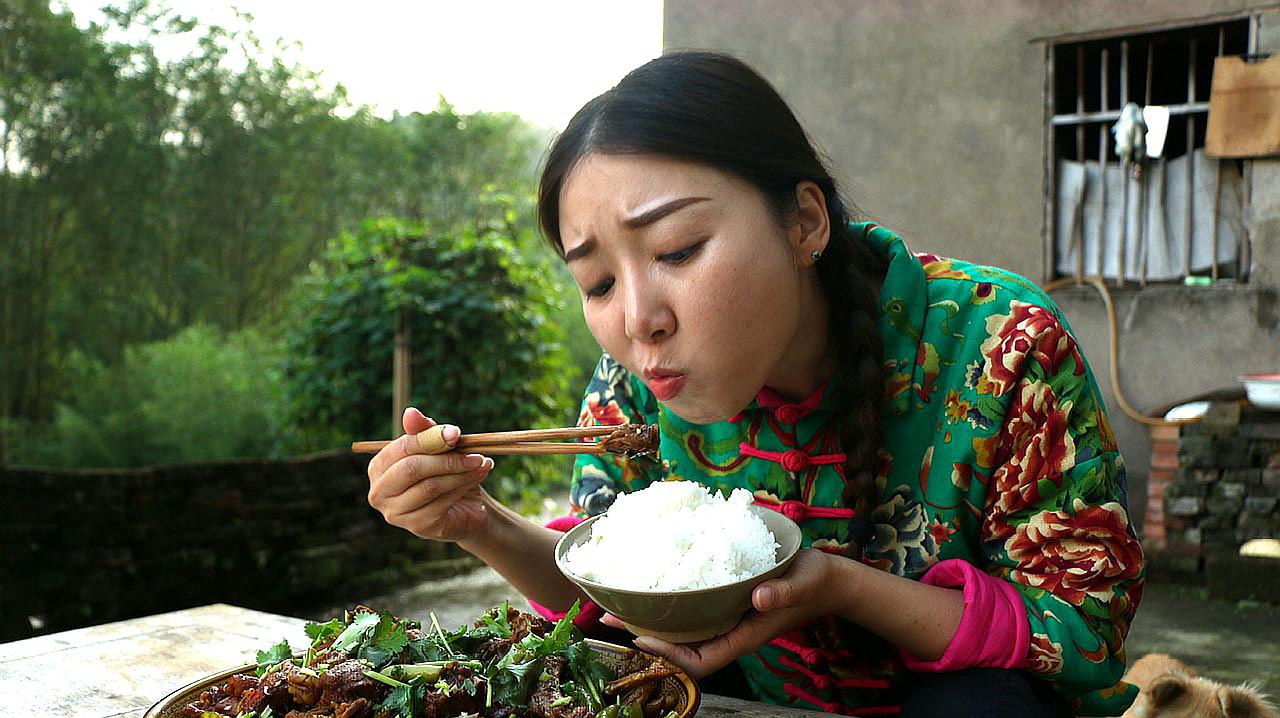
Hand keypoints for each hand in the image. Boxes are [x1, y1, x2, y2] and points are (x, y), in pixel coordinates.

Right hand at [366, 407, 494, 541]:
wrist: (465, 508)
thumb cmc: (446, 474)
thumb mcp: (437, 450)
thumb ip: (423, 432)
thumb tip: (410, 412)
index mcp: (379, 468)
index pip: (401, 448)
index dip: (430, 439)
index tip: (456, 434)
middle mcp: (379, 493)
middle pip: (412, 469)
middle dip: (446, 458)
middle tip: (474, 452)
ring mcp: (396, 514)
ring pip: (430, 486)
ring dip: (461, 472)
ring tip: (481, 462)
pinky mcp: (418, 527)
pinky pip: (442, 502)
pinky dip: (464, 486)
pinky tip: (479, 476)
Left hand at [603, 549, 839, 677]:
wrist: (827, 578)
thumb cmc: (815, 582)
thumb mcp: (802, 582)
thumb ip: (782, 592)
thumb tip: (760, 598)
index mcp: (745, 635)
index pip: (700, 661)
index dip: (669, 656)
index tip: (640, 637)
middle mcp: (730, 630)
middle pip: (682, 647)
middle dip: (647, 636)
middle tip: (610, 615)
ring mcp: (727, 617)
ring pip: (684, 629)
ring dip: (654, 618)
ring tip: (622, 600)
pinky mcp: (727, 601)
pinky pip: (693, 610)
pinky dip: (671, 601)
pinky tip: (655, 584)